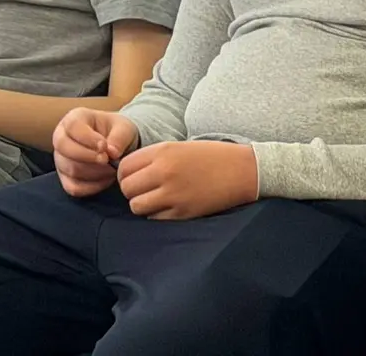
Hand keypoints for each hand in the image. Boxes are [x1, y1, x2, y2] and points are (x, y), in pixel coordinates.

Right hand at [53, 108, 139, 197]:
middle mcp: (62, 136)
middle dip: (87, 156)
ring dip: (93, 173)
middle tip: (107, 160)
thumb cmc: (117, 132)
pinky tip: (106, 180)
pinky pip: (73, 187)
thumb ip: (119, 137)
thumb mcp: (124, 128)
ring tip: (111, 169)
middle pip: (63, 147)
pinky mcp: (65, 177)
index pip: (72, 127)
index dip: (87, 138)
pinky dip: (91, 187)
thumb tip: (112, 153)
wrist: (116, 146)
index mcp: (74, 118)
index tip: (105, 146)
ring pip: (69, 169)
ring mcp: (61, 158)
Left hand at [117, 140, 258, 220]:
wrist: (241, 170)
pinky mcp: (183, 212)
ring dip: (142, 204)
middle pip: (127, 188)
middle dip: (131, 190)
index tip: (133, 177)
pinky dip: (157, 214)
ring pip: (137, 206)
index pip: (124, 167)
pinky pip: (155, 218)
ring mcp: (173, 194)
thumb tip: (127, 172)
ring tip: (154, 199)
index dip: (124, 174)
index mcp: (162, 152)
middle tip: (142, 190)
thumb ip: (152, 158)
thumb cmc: (209, 156)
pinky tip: (169, 206)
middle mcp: (164, 172)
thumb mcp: (178, 147)